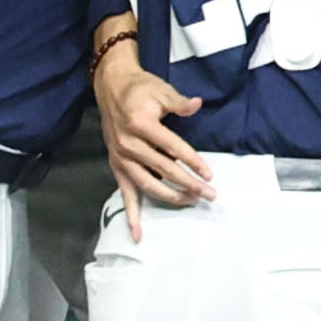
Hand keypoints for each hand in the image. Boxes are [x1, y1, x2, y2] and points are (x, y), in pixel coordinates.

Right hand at [95, 31, 209, 232]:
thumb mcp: (161, 89)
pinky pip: (124, 194)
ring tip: (191, 201)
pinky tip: (138, 235)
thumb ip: (179, 102)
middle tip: (209, 195)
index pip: (172, 148)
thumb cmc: (140, 88)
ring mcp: (121, 158)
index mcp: (140, 124)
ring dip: (171, 197)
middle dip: (188, 184)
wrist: (110, 86)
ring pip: (148, 185)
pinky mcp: (117, 166)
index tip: (209, 174)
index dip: (192, 162)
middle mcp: (128, 144)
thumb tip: (197, 105)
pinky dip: (131, 215)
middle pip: (163, 170)